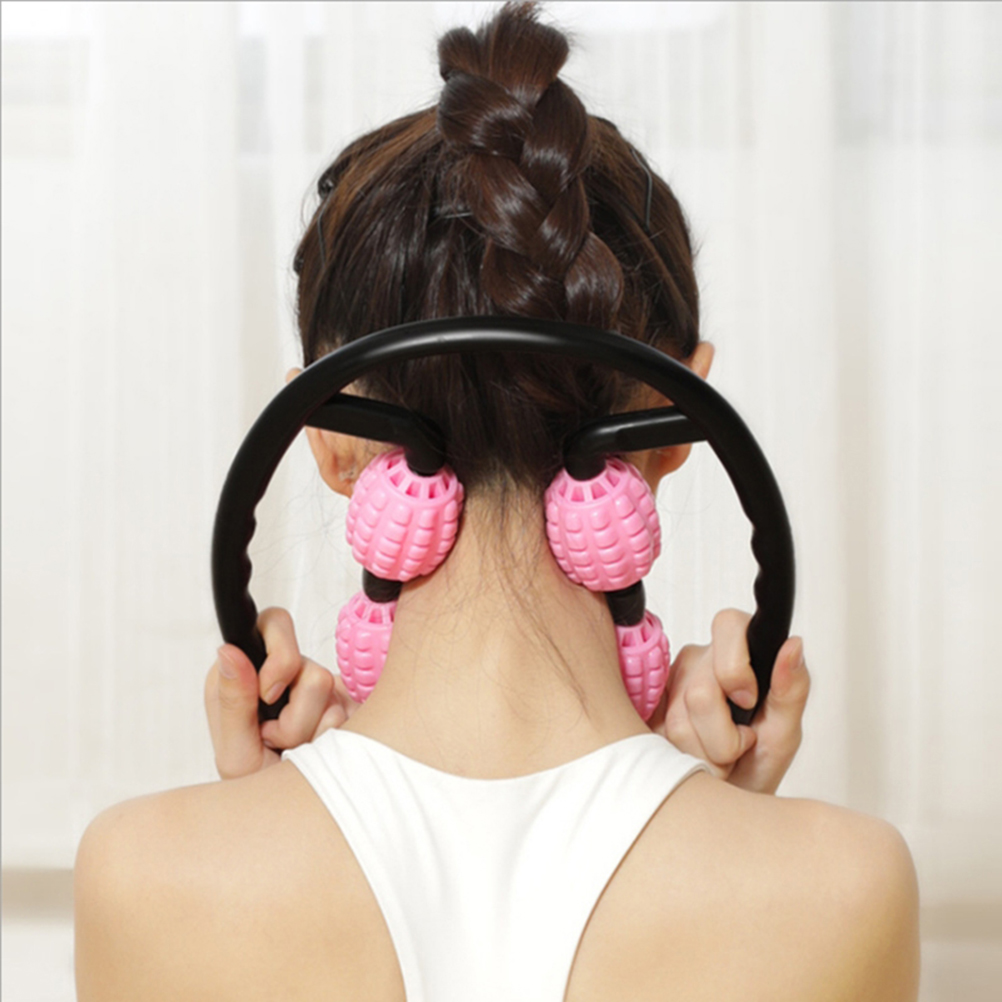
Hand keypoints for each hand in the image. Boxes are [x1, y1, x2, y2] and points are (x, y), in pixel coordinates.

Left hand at [205, 607, 359, 778]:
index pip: (270, 625)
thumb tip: (228, 650)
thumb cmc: (255, 791)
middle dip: (296, 705)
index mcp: (247, 675)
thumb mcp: (235, 753)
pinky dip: (329, 740)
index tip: (269, 695)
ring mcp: (318, 690)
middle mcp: (285, 676)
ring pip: (326, 688)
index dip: (277, 656)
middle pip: (304, 660)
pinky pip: (347, 711)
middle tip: (280, 735)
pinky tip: (316, 753)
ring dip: (308, 731)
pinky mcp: (346, 706)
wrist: (292, 821)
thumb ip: (232, 700)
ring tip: (294, 753)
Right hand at [646, 609, 809, 793]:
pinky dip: (679, 758)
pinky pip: (655, 736)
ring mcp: (668, 685)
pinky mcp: (646, 711)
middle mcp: (699, 661)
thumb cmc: (758, 765)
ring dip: (704, 753)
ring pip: (679, 722)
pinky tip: (690, 755)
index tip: (748, 700)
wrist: (726, 803)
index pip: (728, 625)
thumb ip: (792, 688)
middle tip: (738, 747)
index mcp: (737, 652)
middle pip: (701, 692)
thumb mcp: (785, 732)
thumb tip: (792, 646)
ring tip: (717, 757)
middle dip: (723, 736)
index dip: (735, 668)